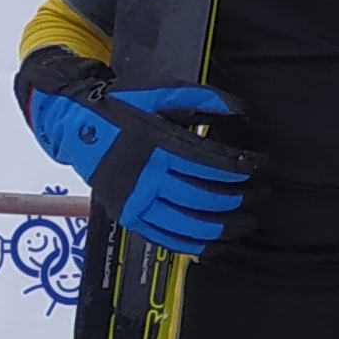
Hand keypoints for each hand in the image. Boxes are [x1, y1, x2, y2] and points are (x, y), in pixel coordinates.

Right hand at [25, 75, 255, 255]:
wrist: (76, 125)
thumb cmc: (122, 107)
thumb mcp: (162, 93)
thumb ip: (204, 99)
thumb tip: (242, 110)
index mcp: (155, 144)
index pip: (212, 164)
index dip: (243, 168)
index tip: (262, 167)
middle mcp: (144, 176)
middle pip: (204, 197)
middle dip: (240, 198)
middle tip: (262, 195)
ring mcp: (134, 201)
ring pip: (188, 224)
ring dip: (223, 227)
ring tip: (247, 222)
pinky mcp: (128, 217)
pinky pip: (166, 239)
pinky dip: (195, 245)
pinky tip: (217, 244)